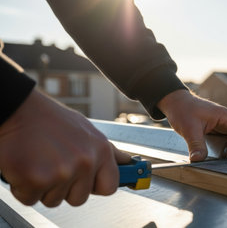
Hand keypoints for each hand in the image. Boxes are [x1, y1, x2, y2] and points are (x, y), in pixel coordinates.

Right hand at [0, 89, 129, 206]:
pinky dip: (23, 187)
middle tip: (54, 164)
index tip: (89, 183)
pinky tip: (25, 165)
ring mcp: (62, 172)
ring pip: (54, 200)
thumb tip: (127, 162)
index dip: (96, 186)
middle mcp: (85, 161)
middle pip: (79, 198)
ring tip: (39, 161)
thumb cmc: (49, 120)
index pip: (110, 186)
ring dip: (43, 187)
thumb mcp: (86, 130)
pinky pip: (30, 198)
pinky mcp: (36, 179)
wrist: (17, 109)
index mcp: (100, 150)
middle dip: (65, 188)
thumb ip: (107, 151)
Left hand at [157, 89, 226, 160]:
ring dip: (225, 148)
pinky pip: (221, 139)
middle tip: (225, 160)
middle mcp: (225, 119)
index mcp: (225, 116)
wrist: (174, 101)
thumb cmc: (182, 109)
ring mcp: (219, 124)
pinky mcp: (213, 128)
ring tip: (218, 158)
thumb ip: (196, 145)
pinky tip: (211, 153)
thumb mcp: (189, 129)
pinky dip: (218, 147)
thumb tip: (198, 160)